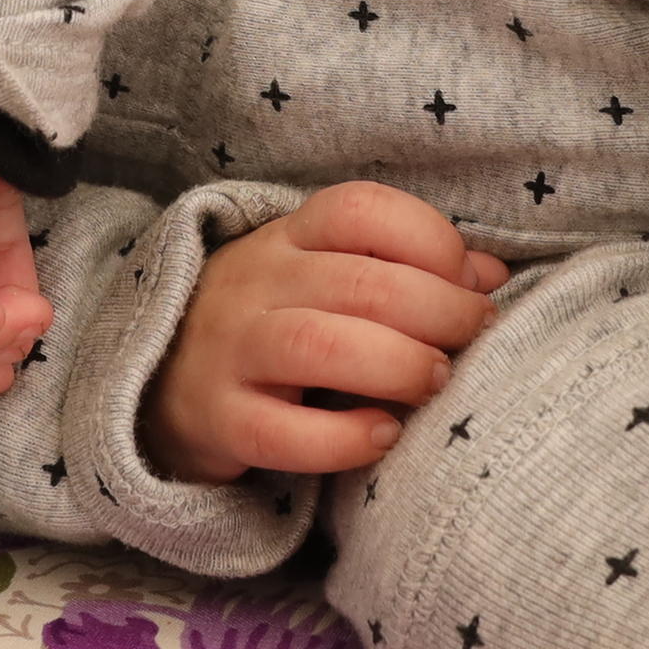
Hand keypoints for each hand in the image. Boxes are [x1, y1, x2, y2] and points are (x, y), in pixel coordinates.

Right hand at [144, 183, 512, 482]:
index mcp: (287, 238)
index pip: (360, 210)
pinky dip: (345, 438)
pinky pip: (282, 433)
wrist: (157, 384)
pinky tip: (384, 436)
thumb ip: (404, 269)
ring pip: (318, 346)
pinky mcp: (218, 421)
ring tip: (434, 382)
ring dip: (397, 365)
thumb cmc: (267, 324)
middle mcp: (254, 284)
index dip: (430, 239)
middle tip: (473, 339)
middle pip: (358, 284)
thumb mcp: (324, 278)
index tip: (468, 282)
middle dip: (438, 312)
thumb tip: (491, 276)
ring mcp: (229, 351)